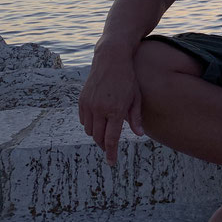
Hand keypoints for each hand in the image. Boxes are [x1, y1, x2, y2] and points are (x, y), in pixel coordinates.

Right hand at [78, 39, 144, 165]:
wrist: (111, 59)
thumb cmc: (128, 79)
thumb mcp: (136, 97)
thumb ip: (136, 117)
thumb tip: (140, 135)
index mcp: (115, 110)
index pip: (111, 139)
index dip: (111, 153)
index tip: (112, 163)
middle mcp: (99, 109)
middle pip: (98, 138)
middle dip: (104, 146)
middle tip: (110, 149)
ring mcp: (88, 104)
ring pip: (89, 130)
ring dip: (96, 135)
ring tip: (105, 134)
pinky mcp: (82, 100)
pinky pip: (83, 120)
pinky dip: (90, 125)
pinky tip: (98, 122)